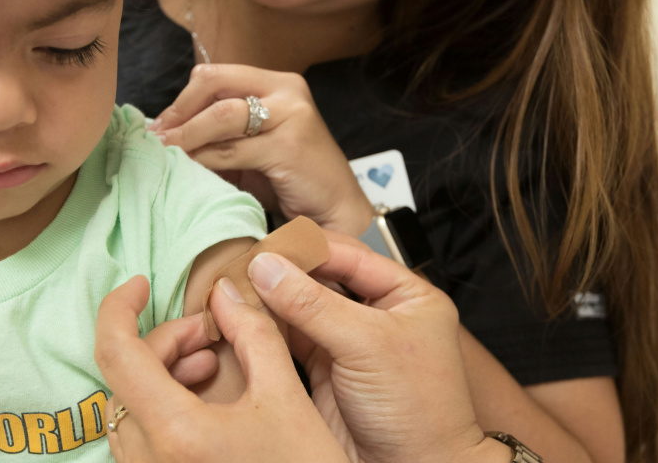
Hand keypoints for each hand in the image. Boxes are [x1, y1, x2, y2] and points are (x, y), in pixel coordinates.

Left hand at [94, 276, 347, 462]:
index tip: (139, 284)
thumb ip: (253, 334)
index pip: (116, 352)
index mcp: (175, 432)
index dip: (119, 307)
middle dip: (166, 342)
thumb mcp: (286, 397)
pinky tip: (206, 401)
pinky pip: (140, 437)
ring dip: (164, 374)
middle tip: (212, 335)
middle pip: (125, 377)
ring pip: (129, 407)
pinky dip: (164, 405)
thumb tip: (226, 293)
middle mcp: (149, 462)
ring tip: (213, 365)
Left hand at [148, 63, 373, 234]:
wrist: (335, 208)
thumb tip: (166, 132)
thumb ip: (221, 133)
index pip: (216, 75)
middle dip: (179, 112)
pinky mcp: (289, 145)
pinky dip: (204, 159)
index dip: (182, 99)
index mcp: (277, 83)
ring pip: (221, 116)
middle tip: (157, 138)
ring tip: (165, 153)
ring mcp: (291, 115)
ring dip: (186, 137)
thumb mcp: (253, 147)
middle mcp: (287, 90)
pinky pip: (231, 150)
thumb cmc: (291, 179)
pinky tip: (189, 169)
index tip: (160, 124)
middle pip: (215, 85)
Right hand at [249, 236, 508, 462]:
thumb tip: (269, 267)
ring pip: (301, 309)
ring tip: (236, 289)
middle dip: (283, 274)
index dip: (306, 249)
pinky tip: (243, 319)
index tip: (265, 246)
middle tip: (244, 267)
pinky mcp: (326, 371)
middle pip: (321, 279)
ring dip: (270, 301)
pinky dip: (266, 331)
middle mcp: (378, 314)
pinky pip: (290, 340)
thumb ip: (314, 303)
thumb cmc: (421, 412)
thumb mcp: (367, 345)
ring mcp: (350, 343)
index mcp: (407, 295)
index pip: (349, 255)